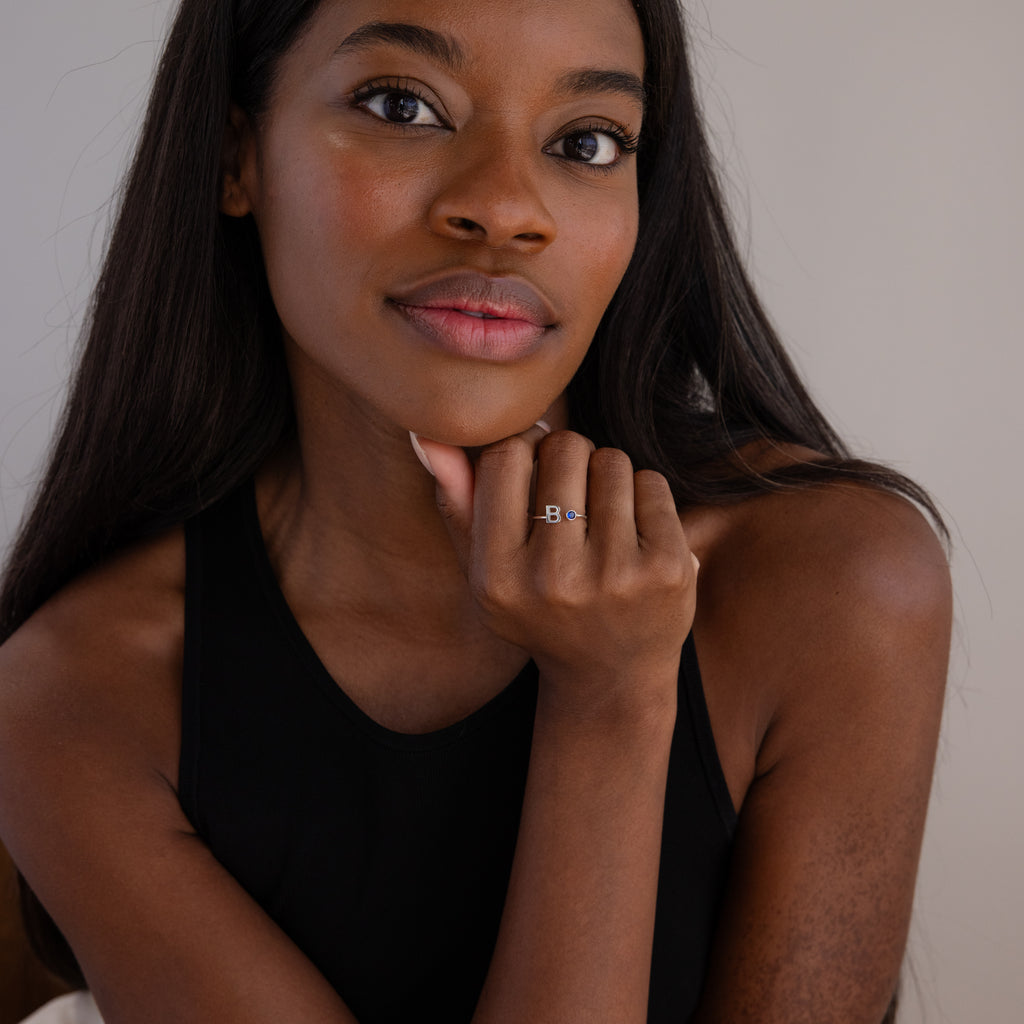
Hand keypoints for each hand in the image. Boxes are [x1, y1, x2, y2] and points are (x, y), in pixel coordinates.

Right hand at [412, 425, 698, 719]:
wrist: (610, 676)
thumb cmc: (539, 607)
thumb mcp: (485, 569)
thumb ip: (456, 501)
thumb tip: (428, 435)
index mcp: (497, 577)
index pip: (504, 457)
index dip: (521, 447)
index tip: (530, 463)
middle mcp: (554, 580)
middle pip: (564, 447)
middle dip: (567, 456)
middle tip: (570, 493)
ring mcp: (617, 576)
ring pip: (611, 461)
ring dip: (606, 475)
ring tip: (600, 517)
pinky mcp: (668, 570)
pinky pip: (651, 482)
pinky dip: (642, 495)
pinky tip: (634, 534)